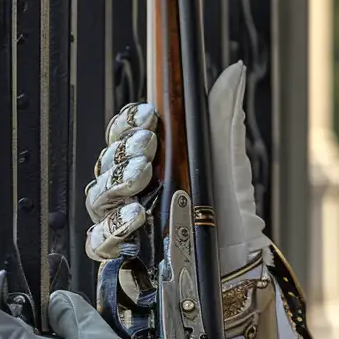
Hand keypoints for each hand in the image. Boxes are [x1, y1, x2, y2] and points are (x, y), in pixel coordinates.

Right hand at [84, 68, 268, 273]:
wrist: (241, 267)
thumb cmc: (232, 217)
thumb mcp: (228, 165)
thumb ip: (223, 119)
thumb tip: (234, 70)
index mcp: (152, 165)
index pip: (122, 135)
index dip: (128, 122)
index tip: (148, 116)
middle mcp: (133, 191)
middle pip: (107, 164)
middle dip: (123, 152)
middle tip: (148, 149)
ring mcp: (124, 223)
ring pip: (97, 198)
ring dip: (116, 185)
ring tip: (144, 180)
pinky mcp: (123, 256)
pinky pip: (98, 241)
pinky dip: (112, 228)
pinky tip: (136, 217)